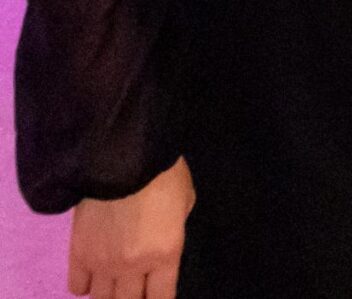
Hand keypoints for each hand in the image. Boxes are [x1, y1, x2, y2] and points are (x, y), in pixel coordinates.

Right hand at [69, 158, 190, 298]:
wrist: (121, 158)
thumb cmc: (162, 175)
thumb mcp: (185, 202)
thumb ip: (174, 228)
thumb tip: (163, 239)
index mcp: (166, 254)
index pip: (162, 297)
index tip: (157, 294)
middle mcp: (134, 266)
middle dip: (135, 298)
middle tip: (135, 289)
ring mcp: (103, 263)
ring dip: (110, 294)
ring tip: (114, 286)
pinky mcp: (78, 254)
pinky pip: (77, 286)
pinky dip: (84, 286)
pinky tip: (91, 278)